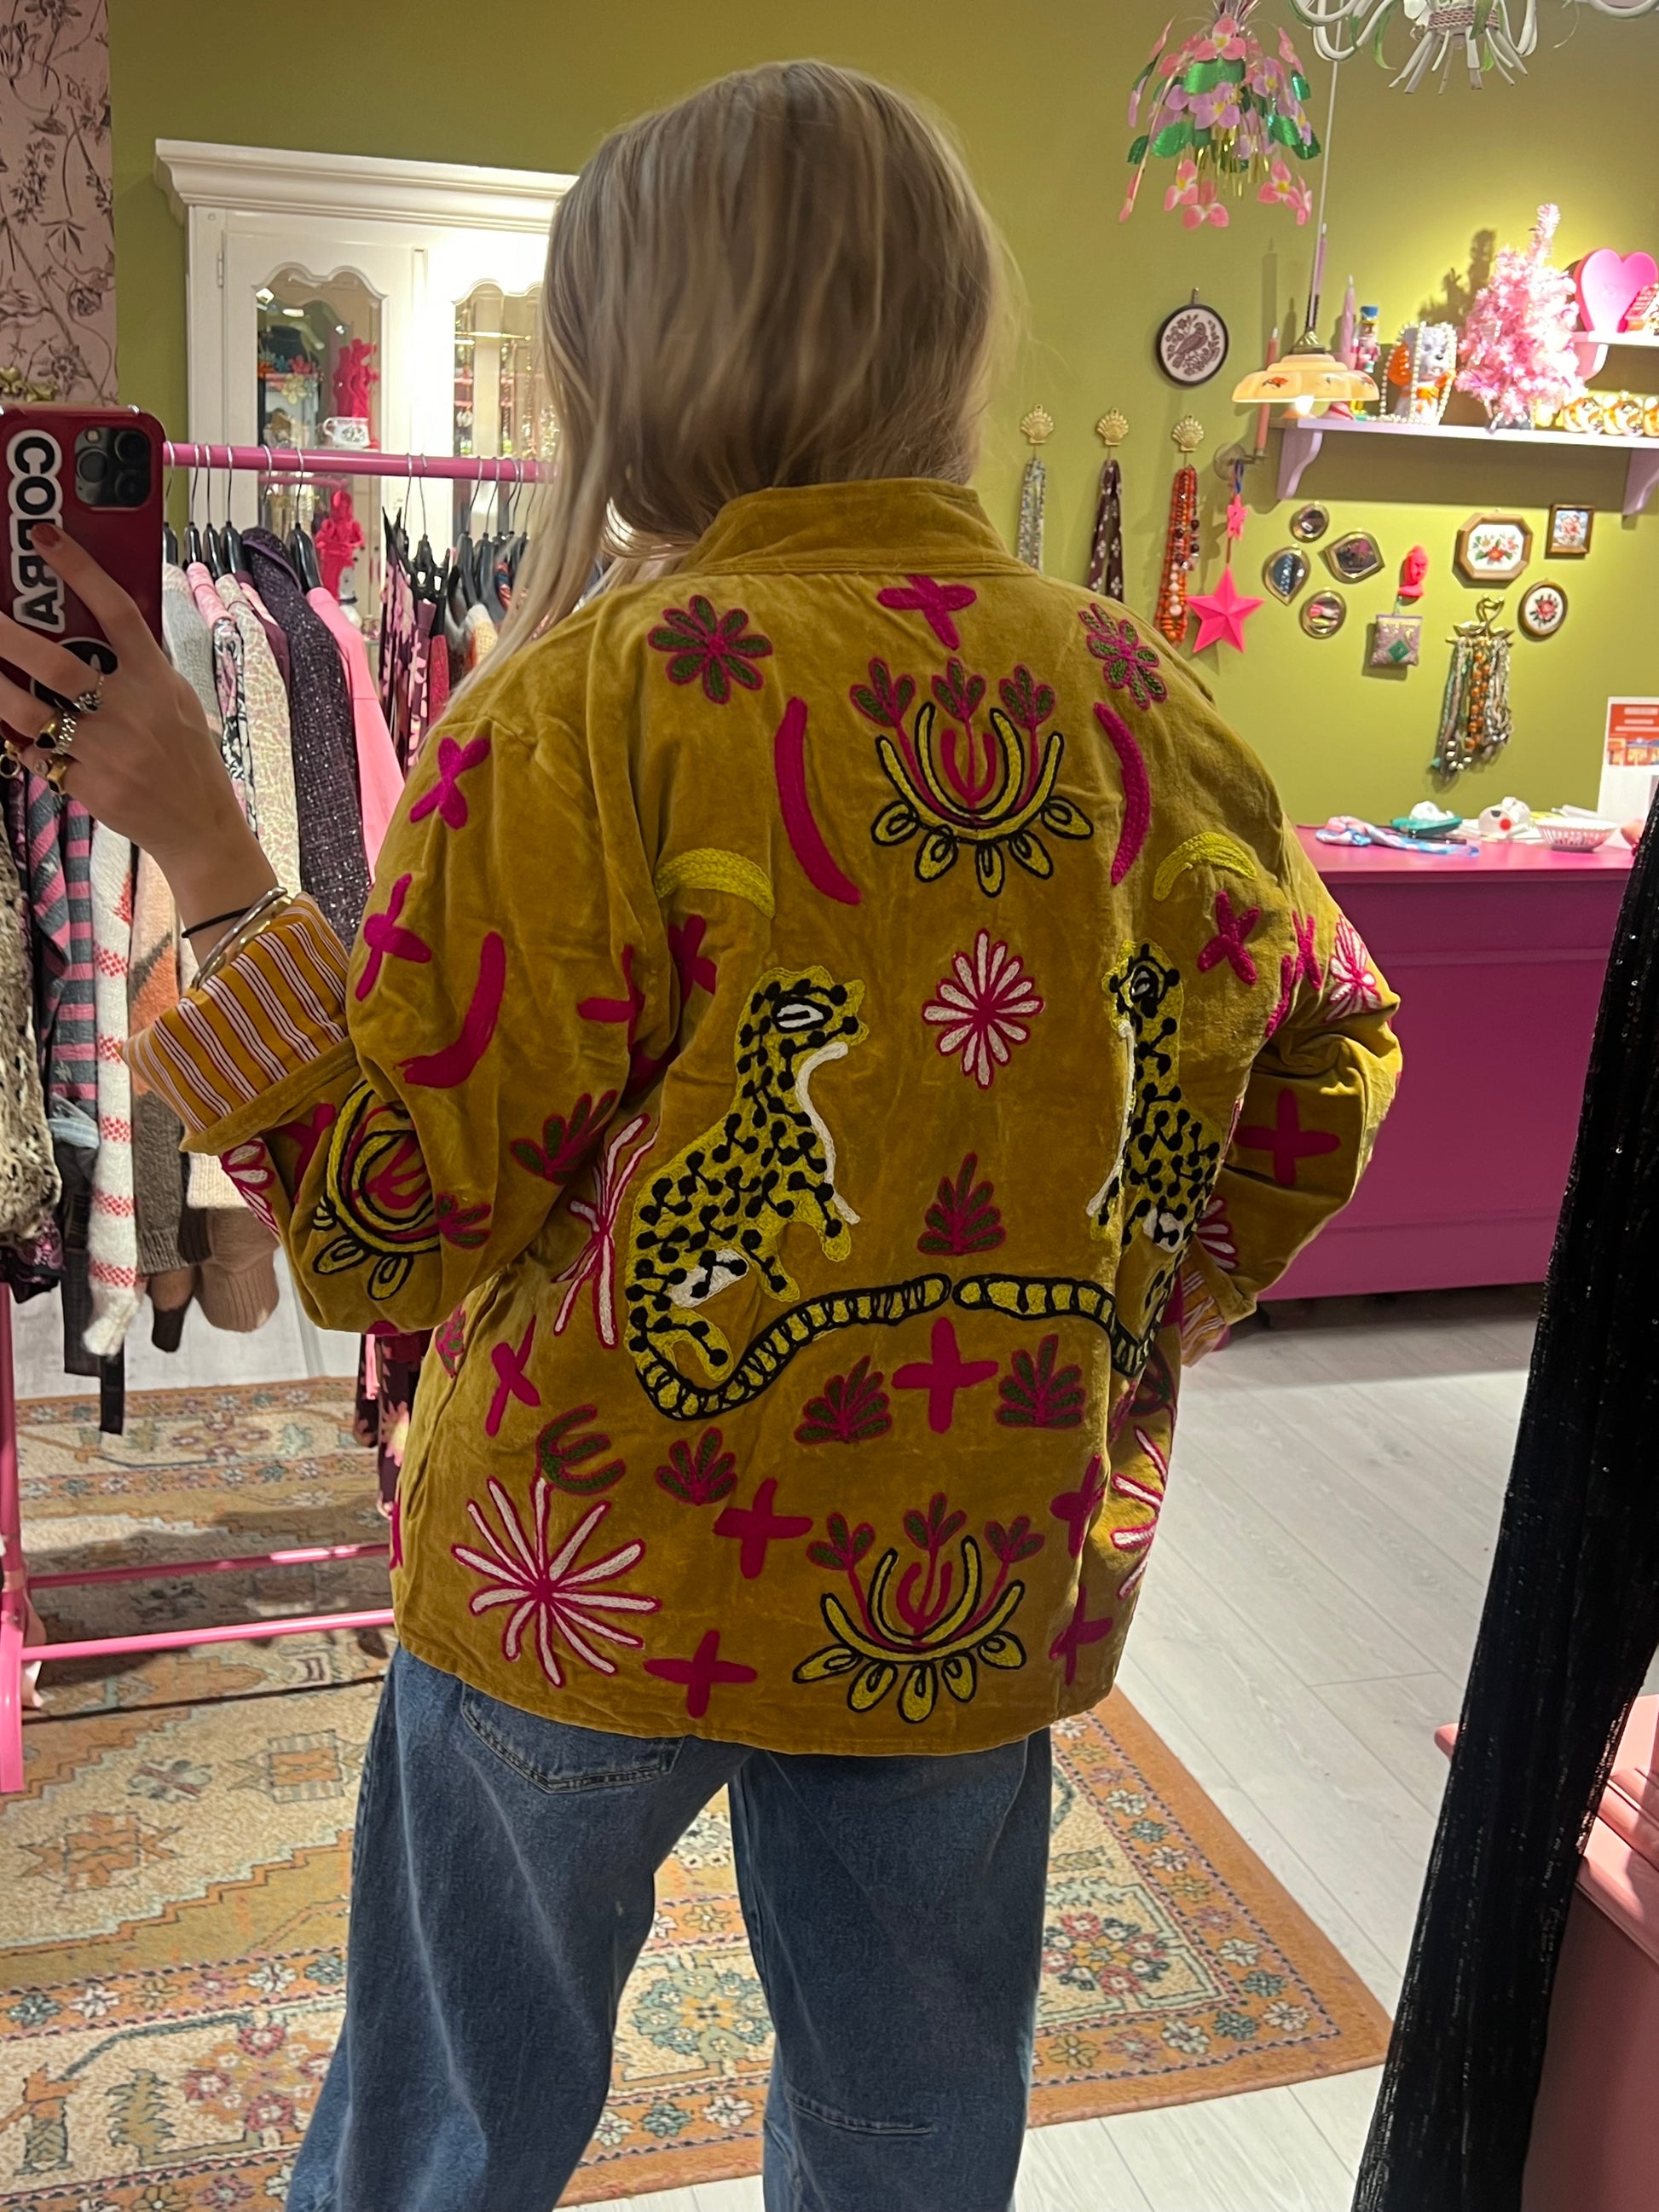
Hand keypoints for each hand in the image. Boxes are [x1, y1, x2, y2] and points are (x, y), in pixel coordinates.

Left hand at [0, 524, 275, 929]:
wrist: (200, 826)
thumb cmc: (190, 758)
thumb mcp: (180, 702)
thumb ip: (144, 666)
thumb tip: (105, 622)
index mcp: (156, 681)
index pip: (117, 612)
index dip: (80, 570)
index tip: (45, 538)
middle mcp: (130, 711)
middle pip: (55, 663)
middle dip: (7, 634)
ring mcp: (105, 751)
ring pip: (30, 712)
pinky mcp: (87, 784)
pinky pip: (33, 753)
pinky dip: (13, 736)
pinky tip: (5, 721)